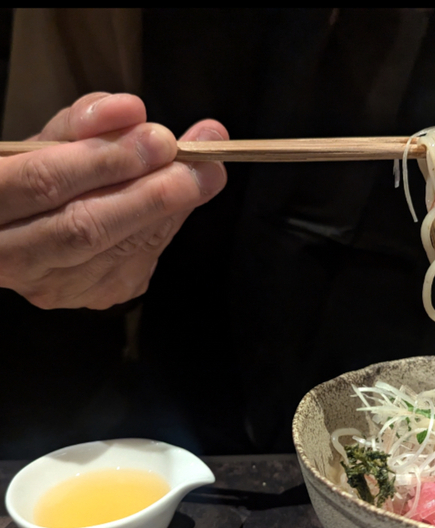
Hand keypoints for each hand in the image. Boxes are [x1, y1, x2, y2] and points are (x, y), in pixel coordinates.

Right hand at [0, 92, 227, 308]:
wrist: (23, 230)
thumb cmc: (32, 175)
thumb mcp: (45, 142)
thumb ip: (85, 124)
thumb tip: (133, 111)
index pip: (44, 182)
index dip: (107, 161)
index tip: (161, 139)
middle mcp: (11, 256)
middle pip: (87, 228)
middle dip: (151, 193)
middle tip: (199, 164)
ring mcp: (52, 286)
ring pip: (120, 251)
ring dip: (170, 209)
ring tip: (204, 174)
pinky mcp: (92, 297)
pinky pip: (139, 261)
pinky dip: (164, 226)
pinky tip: (177, 202)